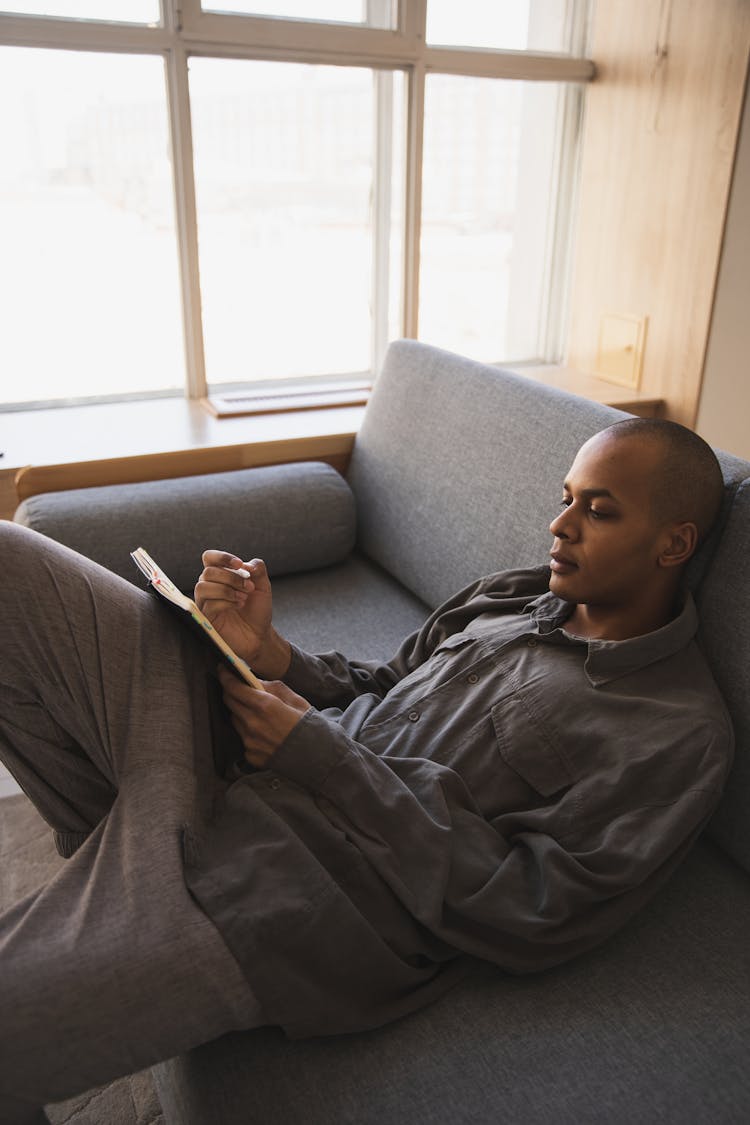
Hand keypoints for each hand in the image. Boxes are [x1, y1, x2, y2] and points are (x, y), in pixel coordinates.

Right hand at [195, 551, 288, 675]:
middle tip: (249, 588)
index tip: (240, 565)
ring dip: (227, 590)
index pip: (209, 557)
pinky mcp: (205, 616)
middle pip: (208, 571)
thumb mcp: (263, 585)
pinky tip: (238, 606)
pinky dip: (226, 602)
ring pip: (203, 586)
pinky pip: (208, 603)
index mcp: (221, 575)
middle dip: (231, 577)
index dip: (222, 557)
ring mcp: (205, 601)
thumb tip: (246, 564)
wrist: (259, 634)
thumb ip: (257, 569)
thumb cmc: (257, 610)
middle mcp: (209, 586)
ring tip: (243, 598)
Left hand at [218, 665, 310, 767]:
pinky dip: (249, 731)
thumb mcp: (296, 699)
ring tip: (257, 712)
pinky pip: (243, 737)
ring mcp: (250, 741)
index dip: (225, 676)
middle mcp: (253, 724)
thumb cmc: (308, 725)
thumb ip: (273, 688)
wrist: (317, 757)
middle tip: (238, 687)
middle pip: (229, 702)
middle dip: (231, 691)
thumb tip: (256, 682)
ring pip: (235, 720)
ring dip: (240, 712)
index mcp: (265, 706)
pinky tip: (264, 732)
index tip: (223, 668)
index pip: (234, 687)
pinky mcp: (250, 755)